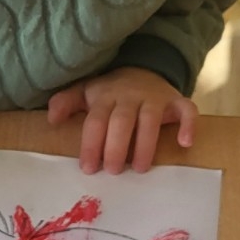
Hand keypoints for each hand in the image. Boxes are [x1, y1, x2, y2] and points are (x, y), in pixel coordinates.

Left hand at [47, 68, 196, 174]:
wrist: (144, 69)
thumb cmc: (111, 92)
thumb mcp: (85, 93)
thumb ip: (66, 103)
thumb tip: (51, 119)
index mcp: (105, 96)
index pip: (96, 121)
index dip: (91, 144)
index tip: (88, 168)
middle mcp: (130, 96)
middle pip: (122, 122)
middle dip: (116, 147)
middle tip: (113, 171)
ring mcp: (155, 98)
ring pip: (151, 119)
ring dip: (146, 144)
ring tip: (140, 168)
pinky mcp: (176, 101)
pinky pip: (187, 110)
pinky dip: (189, 125)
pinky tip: (185, 143)